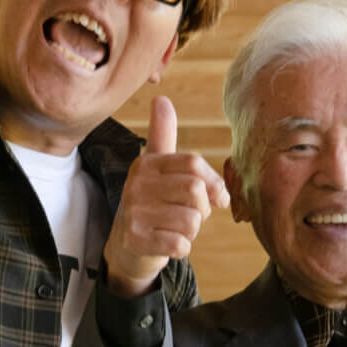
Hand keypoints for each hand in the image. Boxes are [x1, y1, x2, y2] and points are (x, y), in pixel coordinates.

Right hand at [103, 96, 229, 296]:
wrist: (126, 247)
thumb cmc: (151, 204)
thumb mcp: (156, 168)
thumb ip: (163, 136)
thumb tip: (161, 98)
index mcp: (146, 163)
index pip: (193, 164)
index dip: (214, 182)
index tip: (219, 198)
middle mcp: (137, 184)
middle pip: (195, 190)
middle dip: (203, 209)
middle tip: (192, 216)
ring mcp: (134, 212)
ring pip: (191, 220)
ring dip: (192, 231)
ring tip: (175, 229)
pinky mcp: (135, 239)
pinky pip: (180, 244)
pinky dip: (182, 248)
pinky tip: (168, 244)